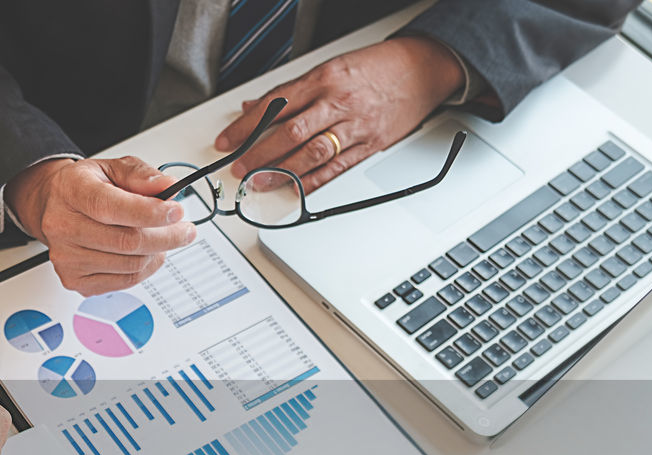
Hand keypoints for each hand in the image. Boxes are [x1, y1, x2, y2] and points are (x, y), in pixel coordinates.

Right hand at [5, 156, 196, 294]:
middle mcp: (63, 226)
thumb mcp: (113, 168)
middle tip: (184, 229)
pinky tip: (147, 253)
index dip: (149, 213)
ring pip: (130, 265)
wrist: (57, 206)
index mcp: (71, 191)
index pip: (111, 208)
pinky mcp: (75, 280)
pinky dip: (145, 269)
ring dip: (157, 253)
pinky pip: (124, 281)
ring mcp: (67, 258)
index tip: (176, 212)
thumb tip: (168, 187)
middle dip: (166, 237)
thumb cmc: (86, 188)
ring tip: (163, 238)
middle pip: (126, 242)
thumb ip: (141, 175)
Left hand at [214, 37, 466, 193]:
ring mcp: (355, 125)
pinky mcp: (370, 144)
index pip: (275, 104)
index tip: (228, 141)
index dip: (247, 125)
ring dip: (281, 172)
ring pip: (312, 153)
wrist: (424, 68)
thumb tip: (256, 107)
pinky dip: (313, 182)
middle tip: (239, 168)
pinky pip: (337, 168)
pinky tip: (295, 189)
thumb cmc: (376, 67)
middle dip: (259, 153)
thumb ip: (292, 91)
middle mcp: (338, 102)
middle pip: (291, 132)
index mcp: (324, 79)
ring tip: (260, 182)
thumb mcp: (331, 67)